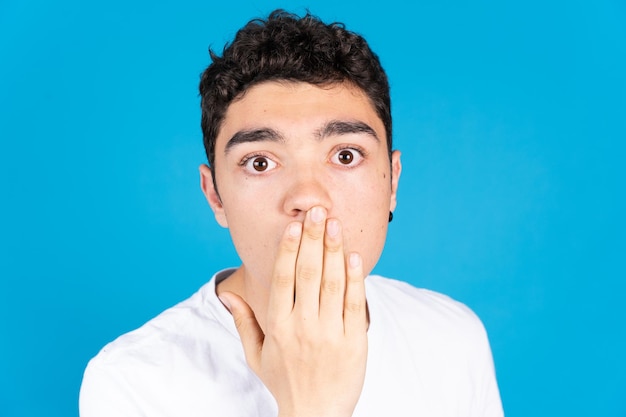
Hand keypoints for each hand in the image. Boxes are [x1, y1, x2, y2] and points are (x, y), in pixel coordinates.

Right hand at [219, 206, 367, 416]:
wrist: (316, 416)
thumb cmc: (285, 383)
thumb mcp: (256, 356)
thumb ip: (244, 322)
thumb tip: (228, 294)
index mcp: (278, 326)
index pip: (283, 279)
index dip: (289, 249)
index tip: (294, 225)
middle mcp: (303, 326)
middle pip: (308, 273)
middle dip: (313, 238)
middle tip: (317, 211)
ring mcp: (330, 333)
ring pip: (332, 283)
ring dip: (333, 250)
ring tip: (334, 223)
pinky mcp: (354, 341)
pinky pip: (354, 304)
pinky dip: (354, 279)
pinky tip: (352, 257)